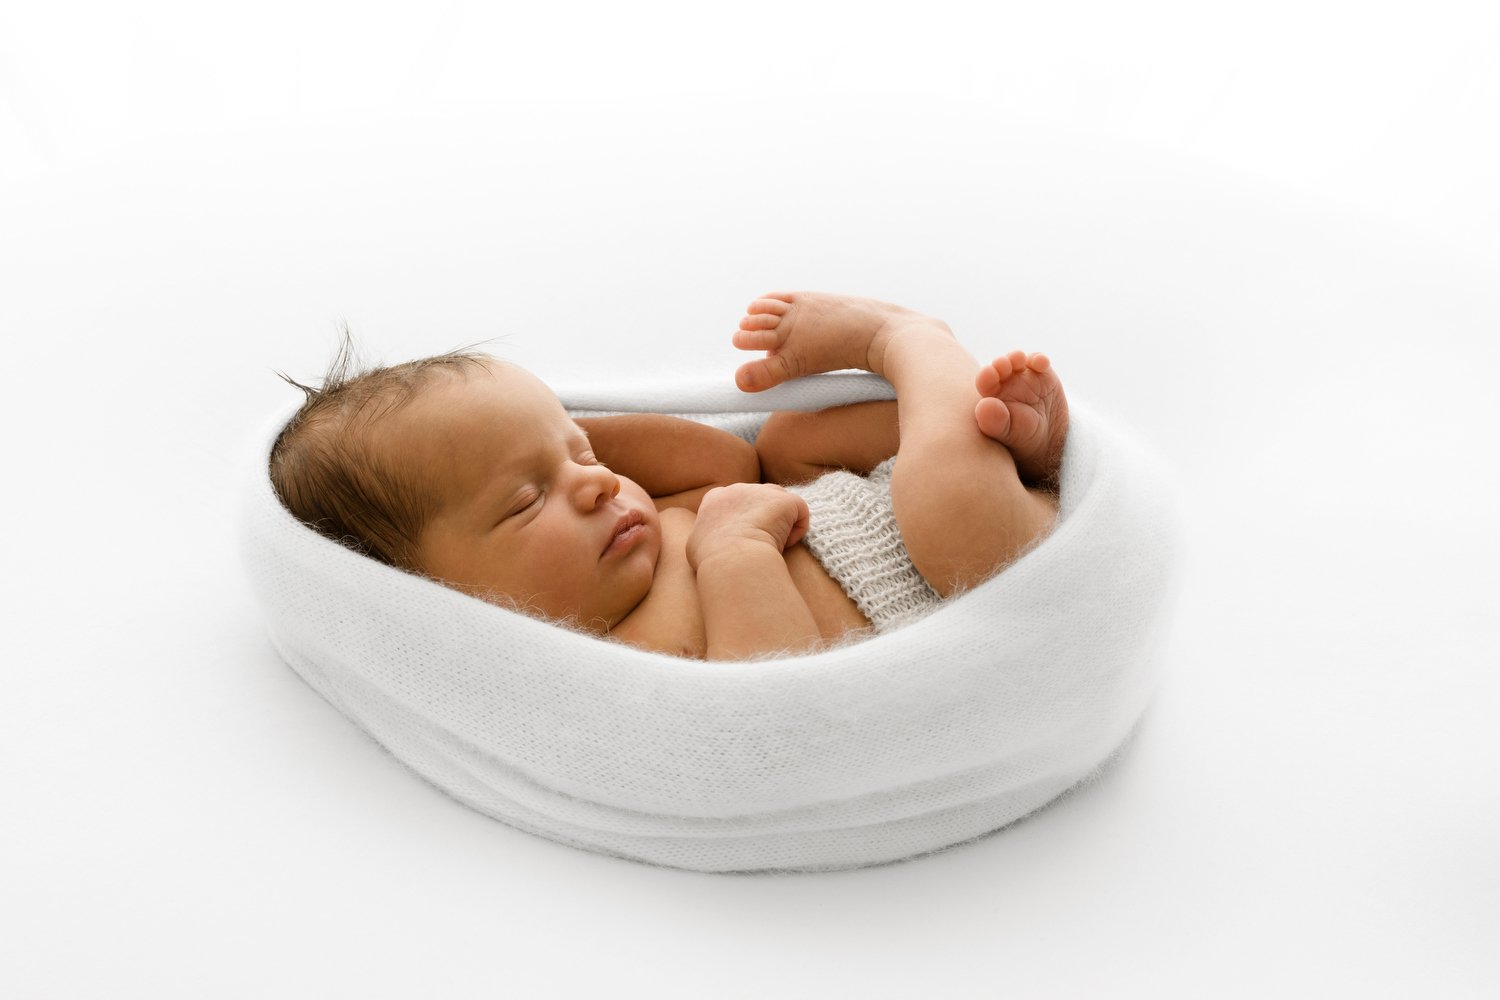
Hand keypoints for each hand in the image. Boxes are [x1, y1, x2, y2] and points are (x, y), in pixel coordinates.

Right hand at [686, 483, 809, 569]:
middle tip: (759, 544)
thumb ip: (704, 534)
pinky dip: (797, 531)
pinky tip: (786, 546)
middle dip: (763, 519)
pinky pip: (800, 513)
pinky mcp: (785, 501)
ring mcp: (762, 492)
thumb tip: (707, 540)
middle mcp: (739, 488)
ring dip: (781, 523)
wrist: (732, 558)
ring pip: (780, 503)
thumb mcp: (695, 544)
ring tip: (774, 546)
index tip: (743, 538)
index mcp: (715, 498)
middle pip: (758, 500)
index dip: (743, 519)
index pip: (735, 501)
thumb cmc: (711, 559)